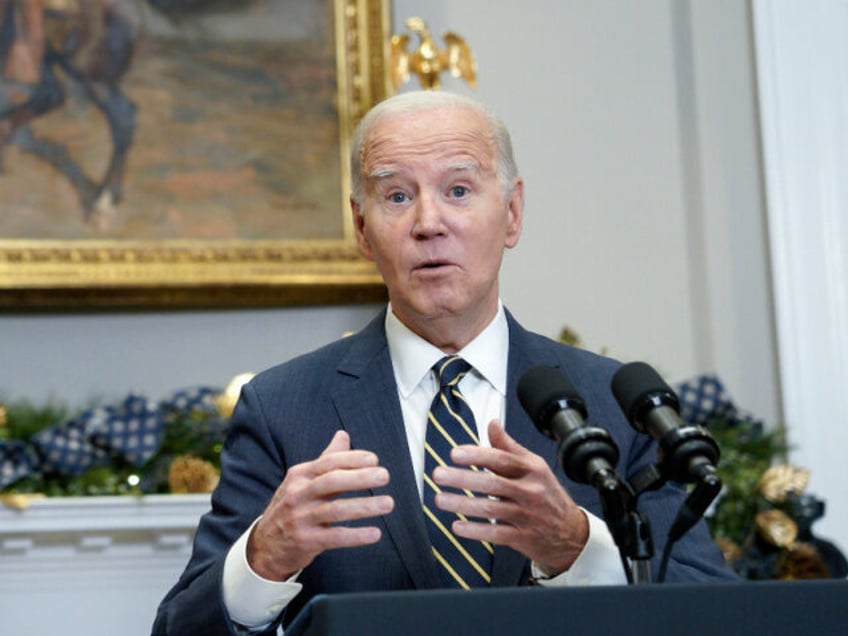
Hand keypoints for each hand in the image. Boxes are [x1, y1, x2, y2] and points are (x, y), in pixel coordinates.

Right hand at [246, 430, 394, 580]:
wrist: (265, 545)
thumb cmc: (291, 507)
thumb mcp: (302, 480)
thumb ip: (326, 459)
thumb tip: (343, 435)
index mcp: (300, 475)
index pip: (328, 462)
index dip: (352, 459)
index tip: (374, 459)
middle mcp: (298, 494)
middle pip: (332, 481)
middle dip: (360, 477)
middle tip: (384, 476)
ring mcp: (301, 519)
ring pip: (336, 510)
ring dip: (364, 506)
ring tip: (388, 503)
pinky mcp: (306, 542)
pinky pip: (335, 537)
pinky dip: (356, 536)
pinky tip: (375, 533)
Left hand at [432, 420, 587, 575]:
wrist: (572, 533)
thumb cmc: (547, 494)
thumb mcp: (534, 466)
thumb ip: (509, 446)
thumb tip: (492, 423)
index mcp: (532, 469)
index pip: (502, 459)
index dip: (477, 455)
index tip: (455, 453)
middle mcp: (530, 491)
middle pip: (493, 483)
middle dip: (463, 478)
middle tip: (439, 475)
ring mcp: (527, 515)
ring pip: (491, 509)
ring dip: (462, 504)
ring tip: (439, 499)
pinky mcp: (523, 538)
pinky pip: (496, 534)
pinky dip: (475, 531)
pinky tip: (457, 526)